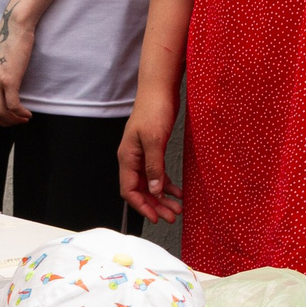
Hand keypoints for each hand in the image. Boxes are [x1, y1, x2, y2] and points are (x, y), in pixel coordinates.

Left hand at [0, 13, 35, 132]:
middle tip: (15, 123)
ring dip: (13, 120)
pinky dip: (20, 113)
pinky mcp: (8, 80)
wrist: (14, 28)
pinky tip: (27, 113)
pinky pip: (13, 106)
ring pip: (0, 113)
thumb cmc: (5, 45)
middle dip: (3, 123)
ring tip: (23, 118)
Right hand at [117, 83, 182, 220]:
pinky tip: (178, 191)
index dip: (141, 206)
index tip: (156, 217)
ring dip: (162, 198)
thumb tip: (155, 190)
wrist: (160, 89)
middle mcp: (133, 159)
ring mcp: (142, 155)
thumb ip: (154, 166)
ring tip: (177, 208)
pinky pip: (158, 173)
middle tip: (171, 216)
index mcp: (127, 157)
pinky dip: (167, 184)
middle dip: (155, 205)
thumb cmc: (154, 109)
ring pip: (150, 184)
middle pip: (140, 190)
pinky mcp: (153, 150)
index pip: (129, 190)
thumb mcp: (155, 140)